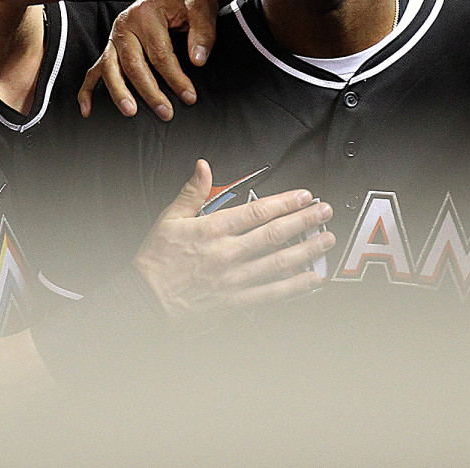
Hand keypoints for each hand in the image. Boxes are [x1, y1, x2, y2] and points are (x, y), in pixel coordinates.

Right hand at [78, 0, 220, 119]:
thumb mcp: (202, 5)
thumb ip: (203, 31)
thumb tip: (198, 60)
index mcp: (146, 13)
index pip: (160, 53)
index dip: (175, 78)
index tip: (189, 96)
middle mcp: (125, 25)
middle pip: (133, 64)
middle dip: (149, 92)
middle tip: (166, 113)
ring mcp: (115, 36)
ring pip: (111, 68)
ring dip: (119, 93)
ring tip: (131, 112)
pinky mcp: (112, 46)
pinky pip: (95, 70)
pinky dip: (88, 90)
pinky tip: (88, 110)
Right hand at [133, 160, 334, 328]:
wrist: (143, 301)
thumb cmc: (156, 261)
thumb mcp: (169, 218)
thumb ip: (191, 192)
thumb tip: (203, 166)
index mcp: (213, 229)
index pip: (257, 211)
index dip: (286, 202)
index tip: (305, 196)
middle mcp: (227, 253)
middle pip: (274, 234)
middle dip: (304, 221)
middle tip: (325, 212)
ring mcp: (233, 279)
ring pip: (278, 262)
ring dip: (306, 250)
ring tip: (326, 240)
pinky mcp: (235, 302)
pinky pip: (271, 293)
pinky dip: (294, 286)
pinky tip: (312, 279)